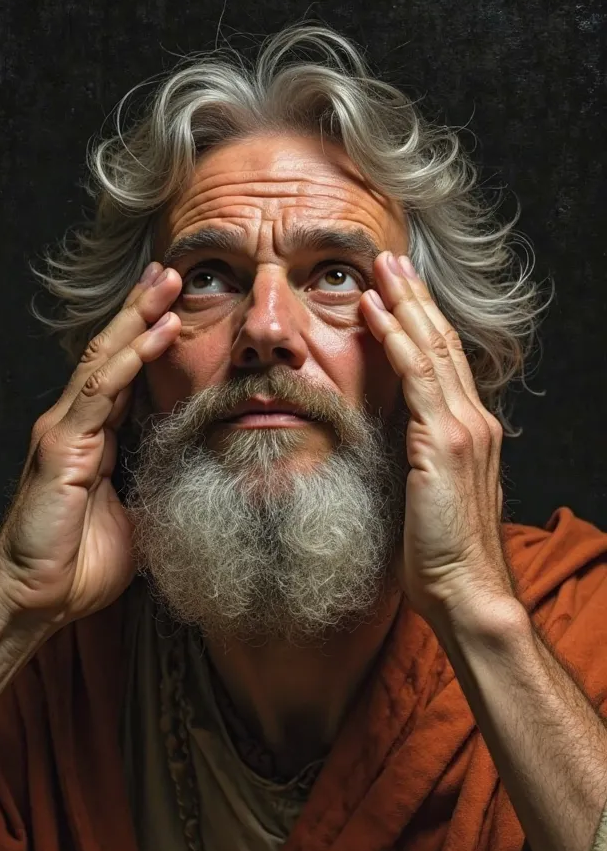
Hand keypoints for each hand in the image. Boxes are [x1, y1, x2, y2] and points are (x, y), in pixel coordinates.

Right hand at [0, 263, 181, 627]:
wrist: (35, 600)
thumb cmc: (78, 566)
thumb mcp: (132, 520)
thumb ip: (151, 489)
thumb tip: (189, 478)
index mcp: (94, 440)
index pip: (123, 376)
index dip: (147, 339)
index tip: (177, 305)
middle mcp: (76, 426)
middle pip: (112, 354)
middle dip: (144, 310)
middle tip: (172, 270)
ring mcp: (65, 431)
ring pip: (105, 360)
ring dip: (139, 318)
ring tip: (168, 281)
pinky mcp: (61, 446)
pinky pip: (100, 392)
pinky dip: (131, 358)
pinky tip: (156, 331)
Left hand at [359, 251, 513, 626]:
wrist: (464, 589)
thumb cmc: (441, 555)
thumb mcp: (431, 497)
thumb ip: (422, 462)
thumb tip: (399, 446)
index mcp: (471, 433)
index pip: (446, 365)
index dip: (424, 324)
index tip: (400, 294)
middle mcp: (474, 421)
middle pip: (443, 344)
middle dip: (415, 298)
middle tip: (391, 260)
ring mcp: (462, 429)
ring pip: (432, 350)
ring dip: (405, 305)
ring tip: (381, 269)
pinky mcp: (444, 443)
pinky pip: (417, 378)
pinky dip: (396, 341)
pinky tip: (376, 314)